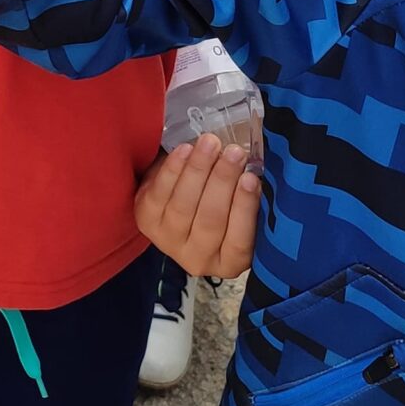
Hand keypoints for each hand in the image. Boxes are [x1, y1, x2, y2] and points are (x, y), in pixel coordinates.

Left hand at [135, 131, 259, 278]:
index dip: (245, 208)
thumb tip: (259, 169)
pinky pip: (159, 193)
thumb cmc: (220, 203)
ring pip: (184, 205)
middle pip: (210, 219)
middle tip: (234, 152)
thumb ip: (249, 198)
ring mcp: (168, 242)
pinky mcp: (146, 221)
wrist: (180, 201)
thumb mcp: (240, 207)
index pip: (240, 241)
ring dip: (198, 170)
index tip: (251, 177)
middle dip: (223, 181)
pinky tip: (184, 149)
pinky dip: (173, 169)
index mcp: (230, 261)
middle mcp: (198, 259)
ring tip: (211, 144)